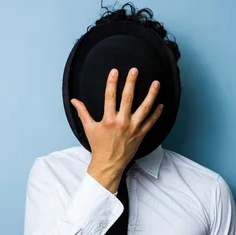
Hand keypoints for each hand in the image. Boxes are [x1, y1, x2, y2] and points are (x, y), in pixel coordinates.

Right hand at [70, 67, 162, 193]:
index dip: (112, 82)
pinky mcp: (141, 134)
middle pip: (128, 98)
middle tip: (135, 70)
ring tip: (156, 83)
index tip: (115, 71)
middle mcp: (122, 122)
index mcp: (108, 120)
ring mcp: (133, 128)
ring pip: (144, 108)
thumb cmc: (99, 146)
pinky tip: (161, 104)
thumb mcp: (89, 128)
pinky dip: (157, 113)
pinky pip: (151, 122)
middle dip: (131, 83)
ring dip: (151, 94)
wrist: (109, 164)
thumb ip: (82, 112)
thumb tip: (74, 100)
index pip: (110, 96)